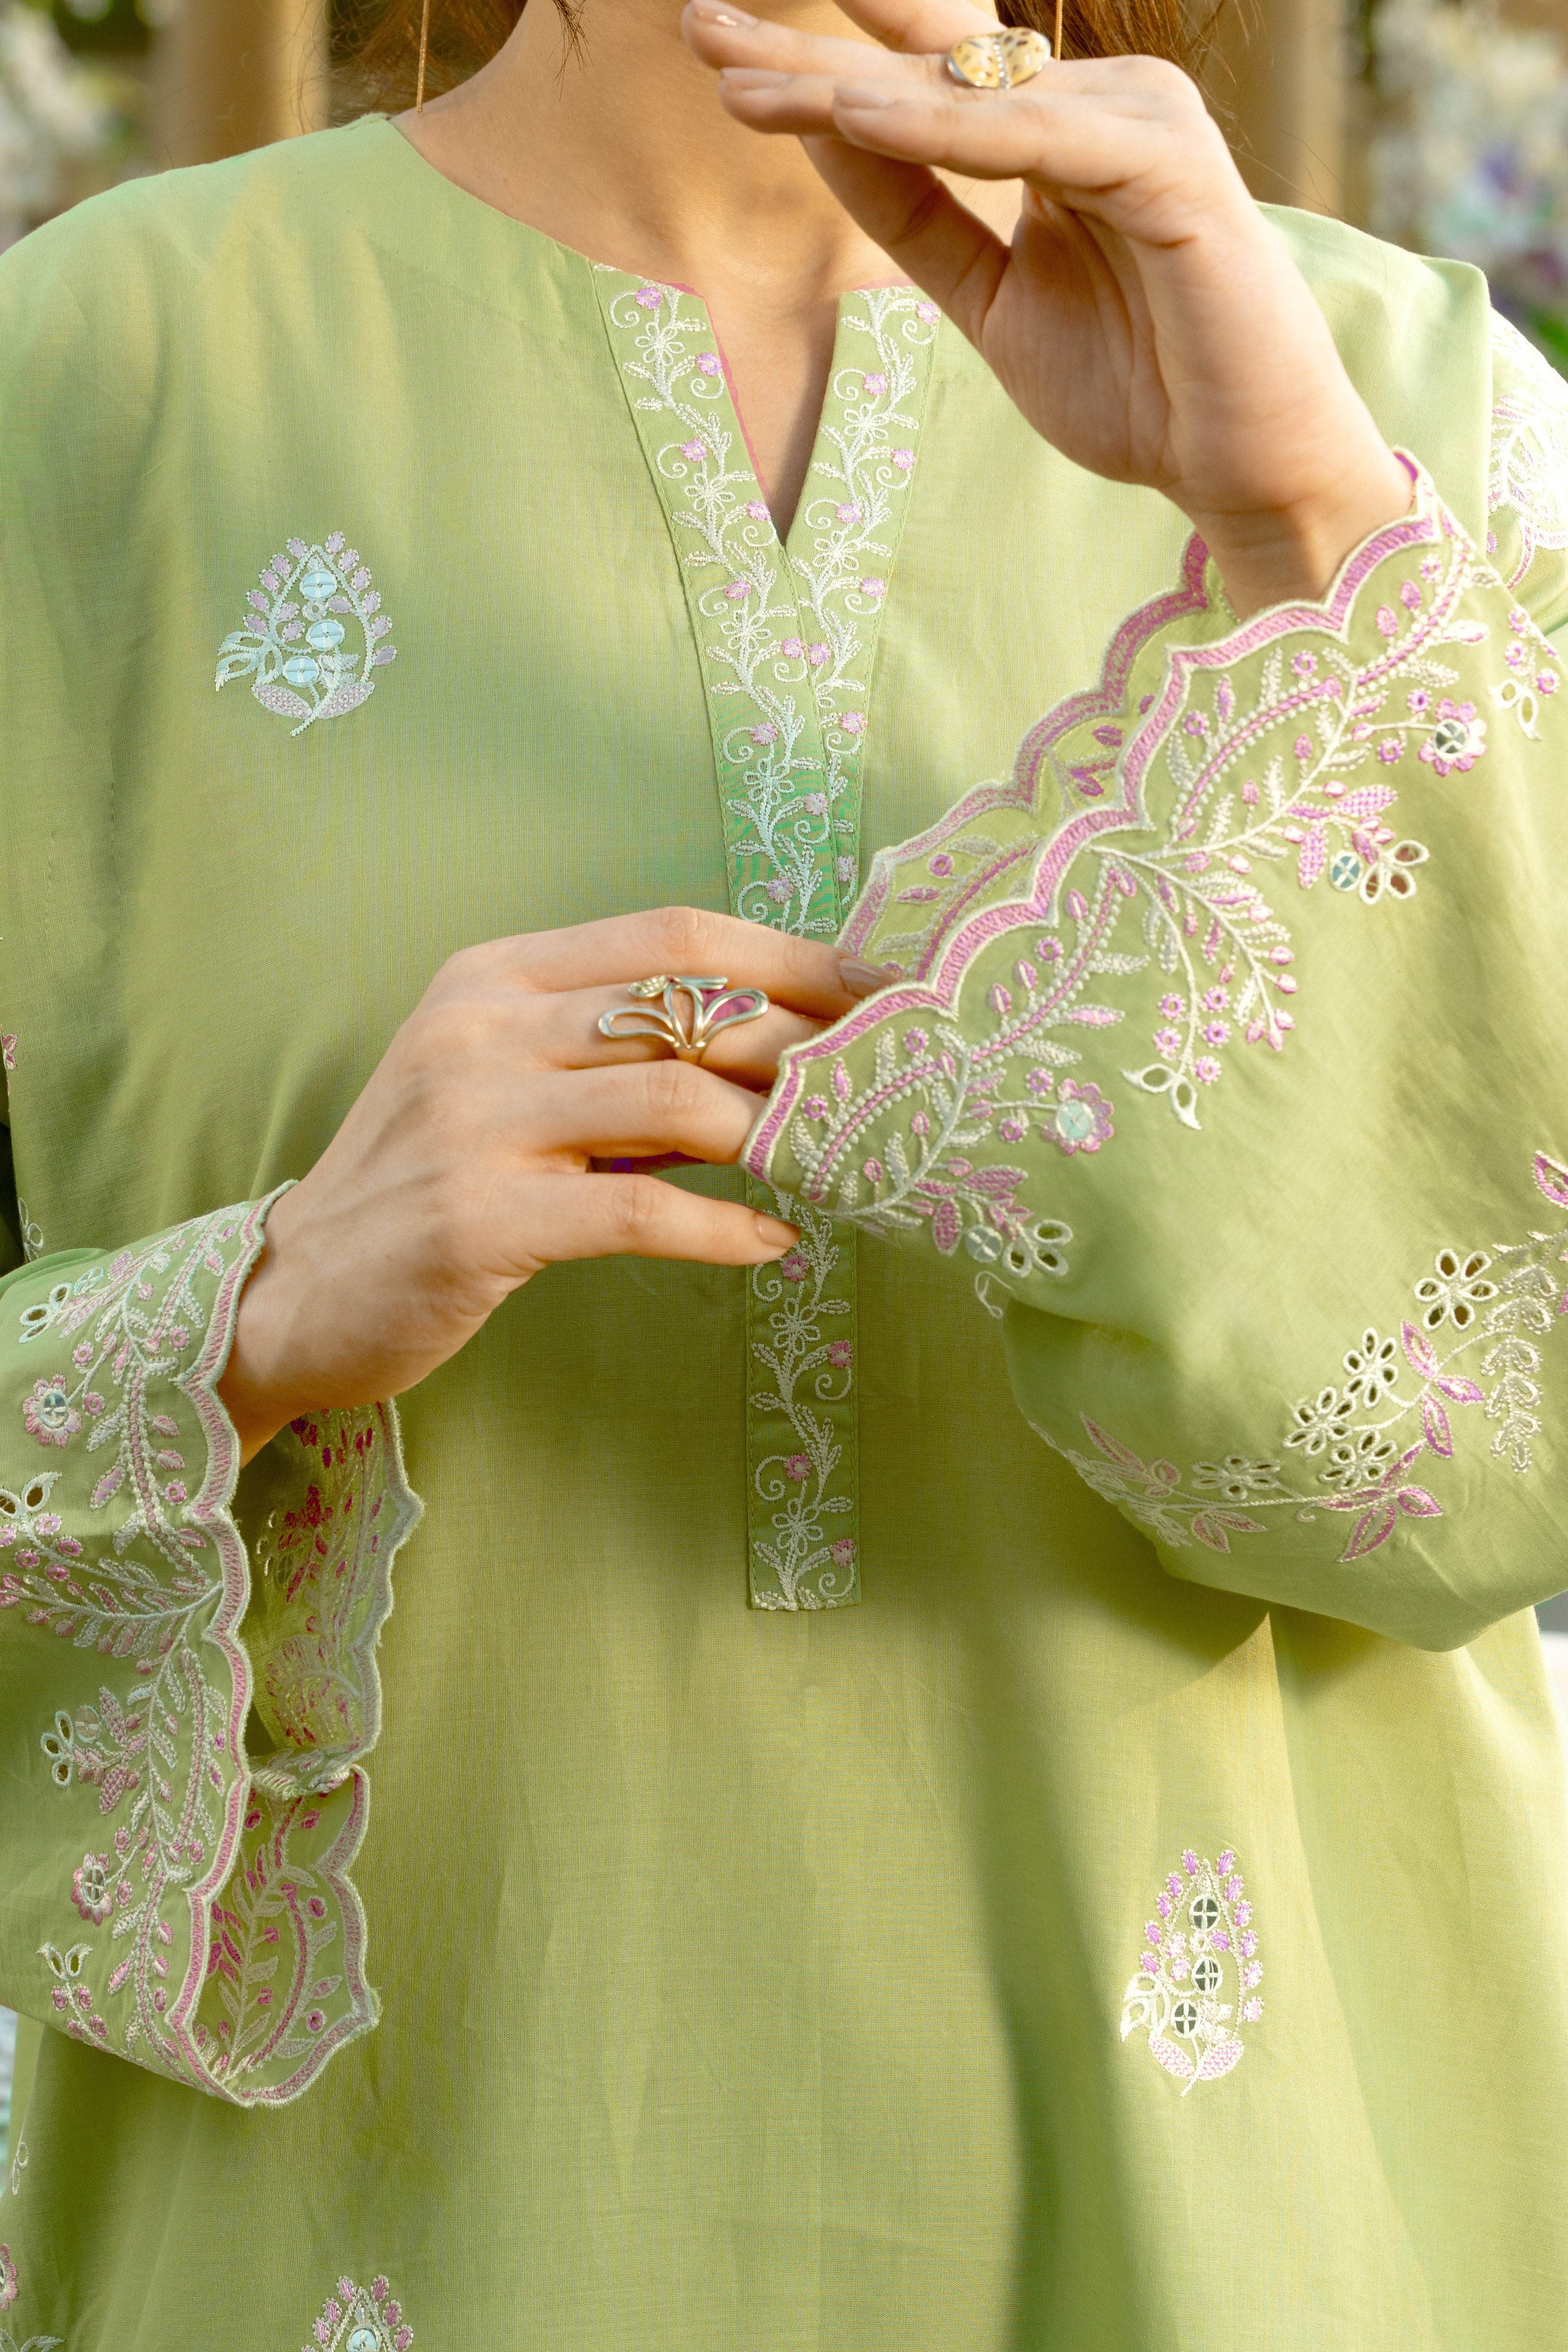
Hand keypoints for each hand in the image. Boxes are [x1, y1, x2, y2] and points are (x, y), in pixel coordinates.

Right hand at [217, 908, 887, 1462]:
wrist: (297, 1290)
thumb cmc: (426, 1183)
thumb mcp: (504, 1085)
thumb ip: (612, 1056)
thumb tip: (770, 1046)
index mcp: (493, 975)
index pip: (671, 935)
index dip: (789, 957)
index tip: (878, 991)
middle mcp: (481, 1029)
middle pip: (689, 1011)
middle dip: (805, 1048)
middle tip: (886, 1086)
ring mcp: (475, 1122)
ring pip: (678, 1101)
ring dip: (778, 1134)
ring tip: (834, 1163)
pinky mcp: (482, 1219)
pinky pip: (641, 1210)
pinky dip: (725, 1229)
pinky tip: (773, 1244)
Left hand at [683, 0, 1411, 611]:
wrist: (1241, 466)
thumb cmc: (1138, 386)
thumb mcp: (991, 301)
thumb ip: (918, 219)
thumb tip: (826, 134)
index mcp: (1061, 130)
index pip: (924, 78)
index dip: (821, 58)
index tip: (717, 43)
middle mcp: (1102, 104)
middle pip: (931, 70)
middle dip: (808, 52)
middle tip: (696, 26)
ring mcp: (1142, 127)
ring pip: (968, 99)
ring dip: (850, 89)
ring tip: (741, 86)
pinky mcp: (1171, 173)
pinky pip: (1034, 141)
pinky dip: (945, 131)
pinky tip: (851, 118)